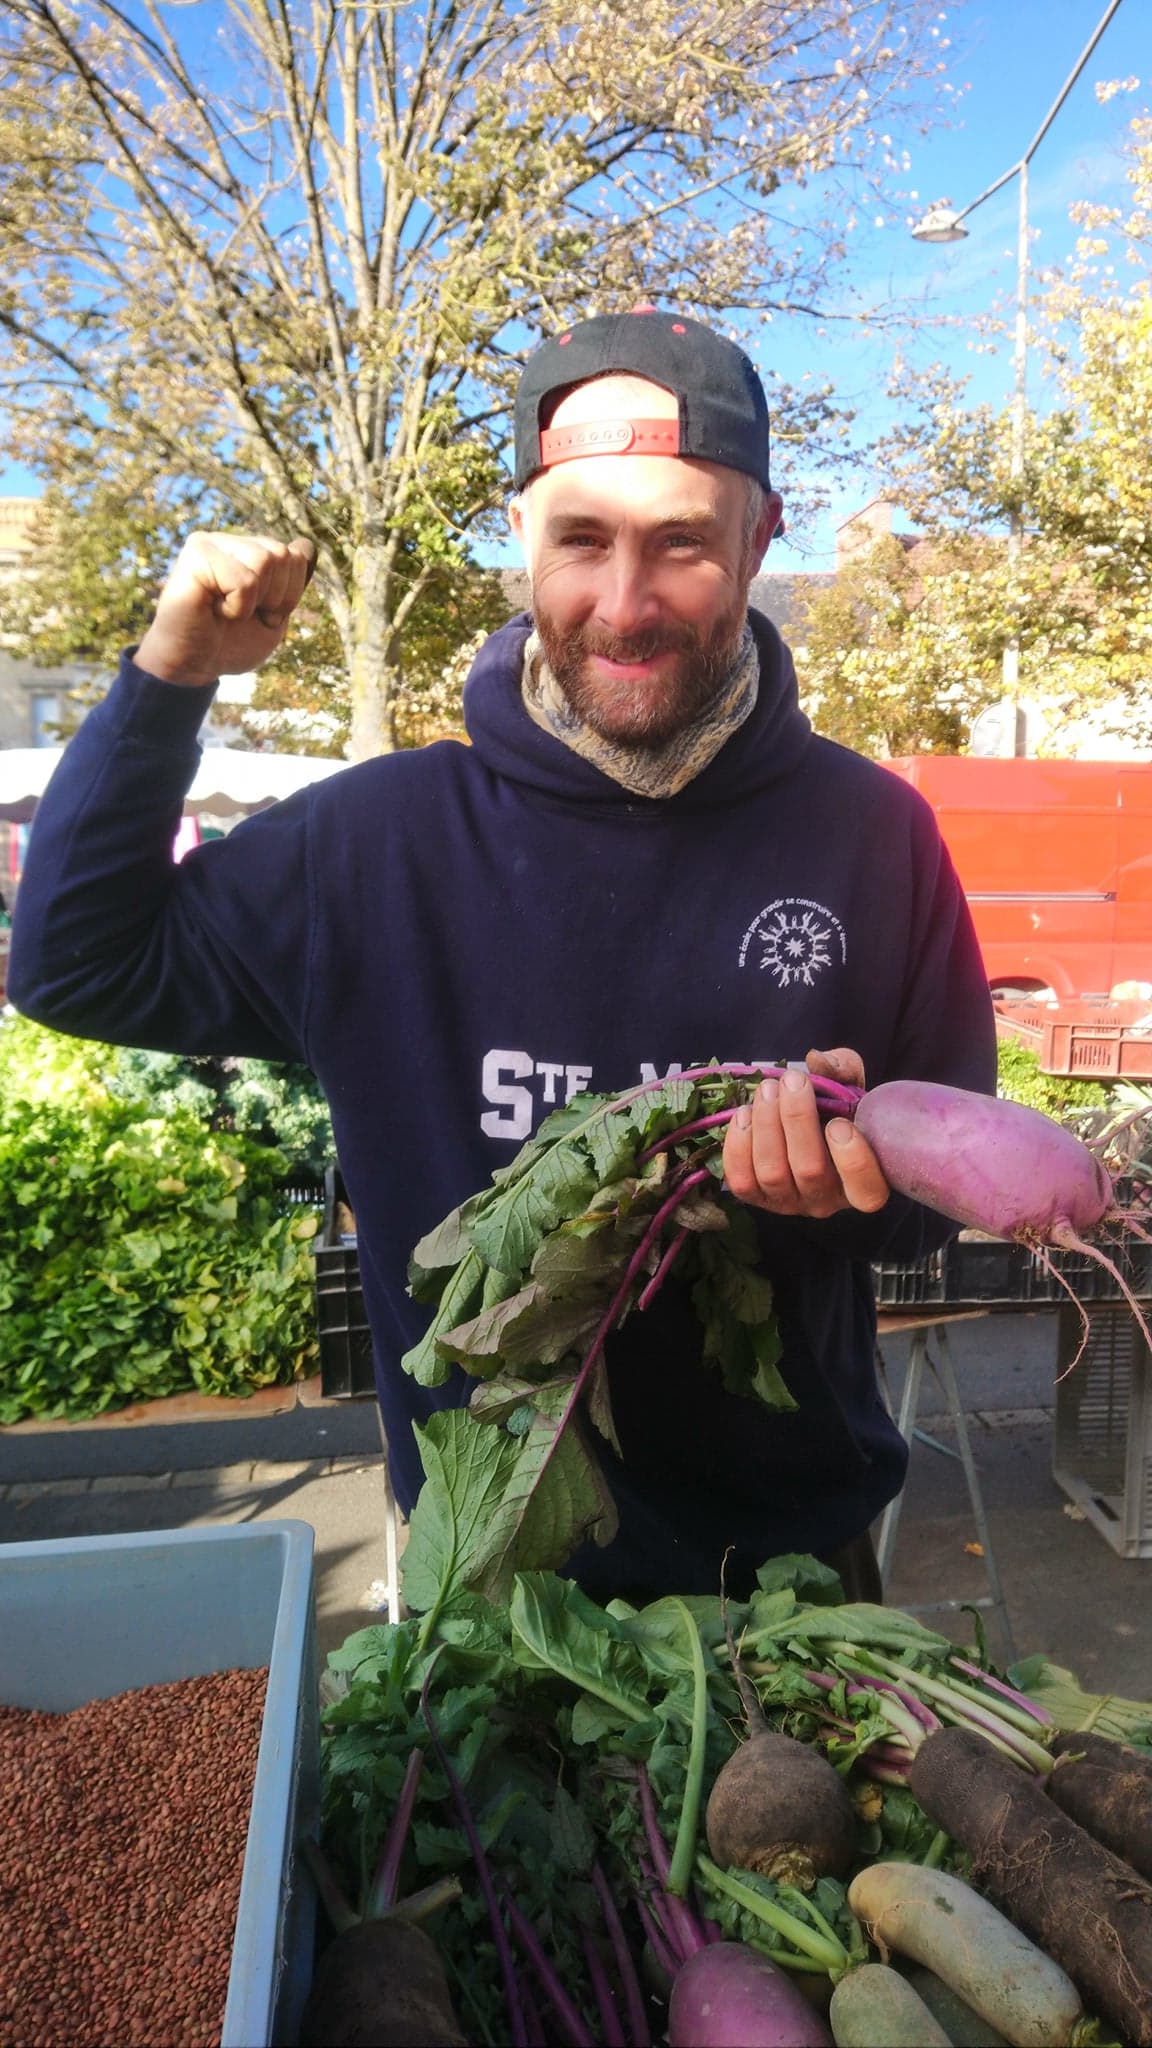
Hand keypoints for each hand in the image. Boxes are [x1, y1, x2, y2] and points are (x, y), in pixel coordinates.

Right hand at [135, 531, 317, 686]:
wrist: (192, 666)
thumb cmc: (230, 643)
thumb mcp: (275, 614)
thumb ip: (292, 582)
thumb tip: (307, 545)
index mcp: (247, 551)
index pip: (297, 555)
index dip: (290, 595)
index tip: (263, 614)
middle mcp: (228, 541)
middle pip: (283, 555)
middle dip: (276, 598)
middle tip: (245, 616)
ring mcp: (210, 543)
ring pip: (266, 560)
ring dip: (255, 602)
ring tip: (228, 612)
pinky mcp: (196, 554)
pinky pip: (244, 580)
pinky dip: (237, 607)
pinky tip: (213, 610)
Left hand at [722, 1047, 889, 1217]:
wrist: (805, 1123)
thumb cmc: (836, 1107)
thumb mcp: (850, 1084)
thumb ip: (843, 1069)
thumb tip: (817, 1060)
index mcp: (864, 1183)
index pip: (866, 1192)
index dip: (853, 1160)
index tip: (840, 1123)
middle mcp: (826, 1201)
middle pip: (810, 1170)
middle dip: (797, 1119)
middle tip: (792, 1081)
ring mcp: (789, 1203)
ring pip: (773, 1173)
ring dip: (766, 1124)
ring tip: (767, 1089)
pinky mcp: (757, 1198)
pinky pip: (742, 1179)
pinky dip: (739, 1144)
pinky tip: (744, 1113)